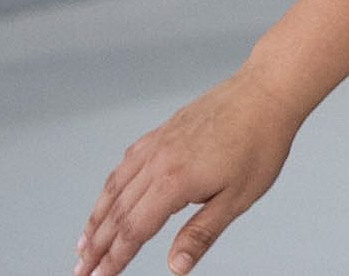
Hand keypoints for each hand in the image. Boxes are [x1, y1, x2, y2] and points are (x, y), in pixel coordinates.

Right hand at [75, 68, 302, 275]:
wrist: (268, 91)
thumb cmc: (260, 144)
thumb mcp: (238, 198)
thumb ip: (201, 234)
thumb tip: (175, 268)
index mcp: (174, 183)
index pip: (133, 231)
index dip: (113, 259)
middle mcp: (157, 161)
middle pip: (116, 212)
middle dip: (96, 246)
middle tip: (80, 271)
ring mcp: (158, 143)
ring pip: (116, 186)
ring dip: (96, 217)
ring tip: (84, 242)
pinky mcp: (164, 131)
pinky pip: (128, 162)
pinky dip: (113, 185)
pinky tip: (110, 195)